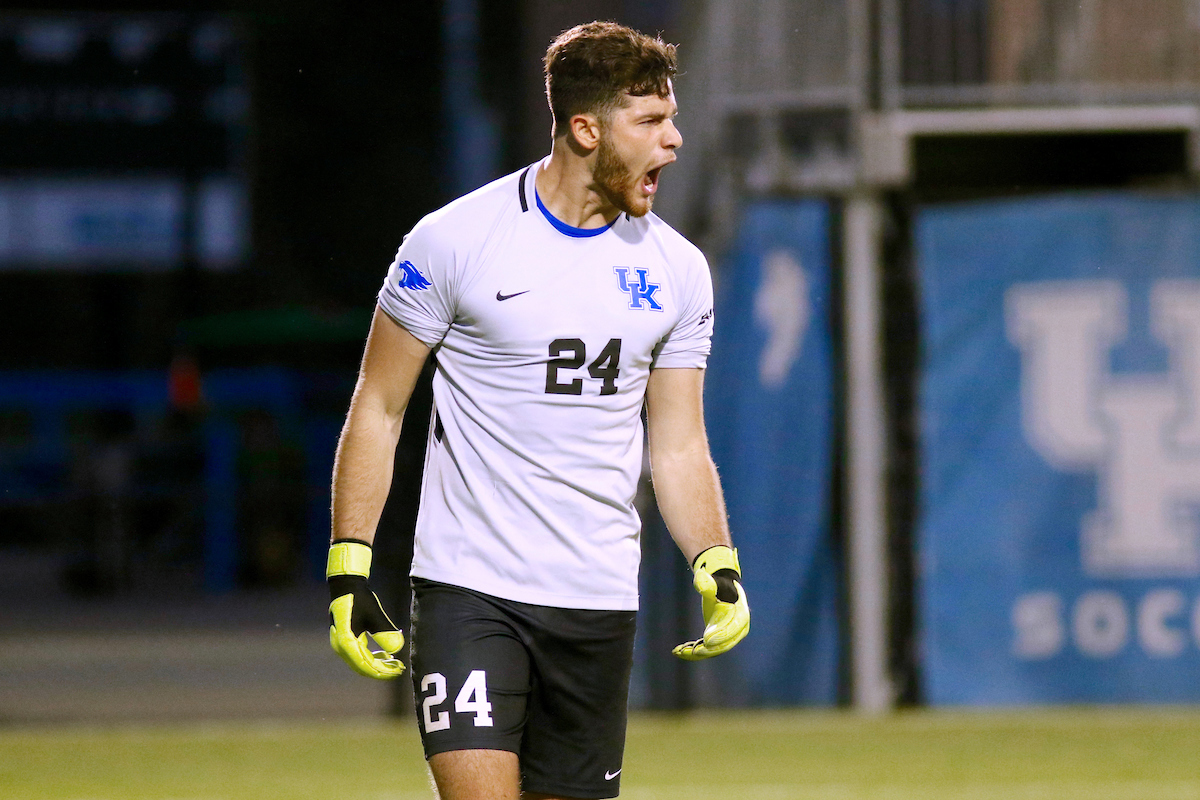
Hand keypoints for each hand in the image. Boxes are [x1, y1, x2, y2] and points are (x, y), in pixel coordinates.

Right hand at [327, 540, 404, 678]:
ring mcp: (342, 645)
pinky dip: (374, 658)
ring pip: (362, 662)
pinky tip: (387, 656)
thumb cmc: (359, 598)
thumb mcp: (374, 613)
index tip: (398, 671)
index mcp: (345, 642)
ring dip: (379, 665)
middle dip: (382, 670)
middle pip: (363, 667)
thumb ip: (385, 630)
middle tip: (401, 669)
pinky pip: (360, 655)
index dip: (383, 671)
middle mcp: (341, 647)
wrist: (347, 586)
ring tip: (397, 663)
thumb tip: (397, 649)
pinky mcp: (347, 640)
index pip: (365, 665)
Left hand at [673, 545, 749, 660]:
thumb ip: (707, 583)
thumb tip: (700, 575)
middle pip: (725, 643)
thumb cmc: (719, 586)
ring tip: (680, 653)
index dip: (721, 635)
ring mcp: (730, 637)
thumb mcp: (714, 583)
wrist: (722, 592)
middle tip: (694, 652)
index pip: (734, 627)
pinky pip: (707, 650)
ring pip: (714, 650)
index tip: (706, 640)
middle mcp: (739, 629)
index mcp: (741, 614)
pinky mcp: (718, 642)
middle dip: (709, 649)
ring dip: (698, 653)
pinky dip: (692, 653)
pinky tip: (677, 652)